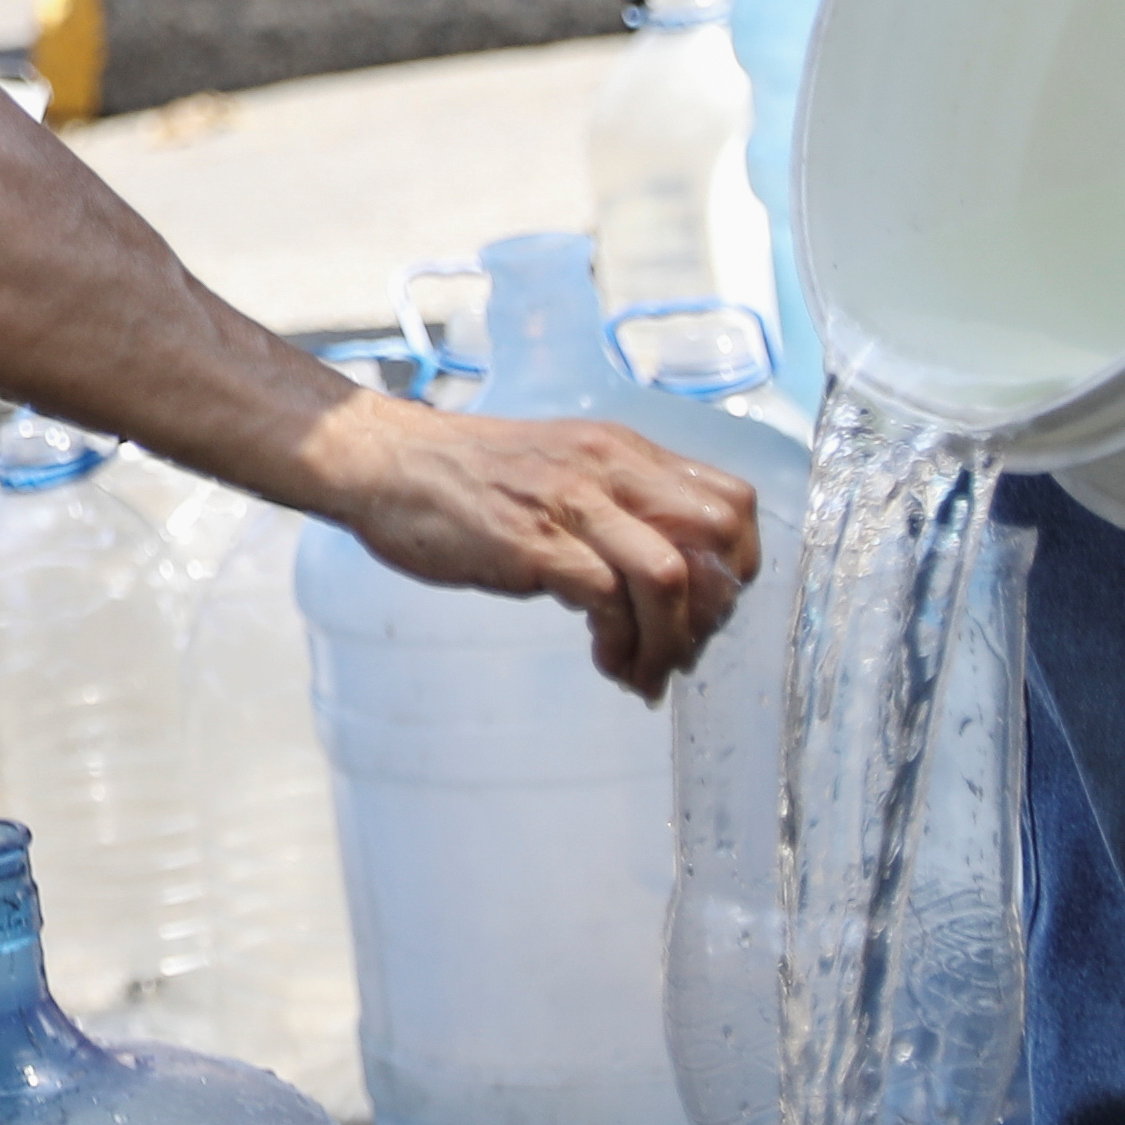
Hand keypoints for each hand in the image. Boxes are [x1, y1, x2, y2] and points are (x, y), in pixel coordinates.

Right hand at [318, 391, 756, 697]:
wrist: (384, 461)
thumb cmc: (464, 475)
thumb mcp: (559, 470)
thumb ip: (613, 505)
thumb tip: (665, 572)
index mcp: (622, 452)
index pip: (730, 501)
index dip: (739, 564)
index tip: (710, 608)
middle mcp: (609, 470)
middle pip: (717, 538)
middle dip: (716, 608)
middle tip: (685, 646)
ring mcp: (572, 506)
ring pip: (670, 577)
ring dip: (671, 642)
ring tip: (645, 672)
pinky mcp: (534, 545)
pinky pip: (608, 602)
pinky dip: (622, 646)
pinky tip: (607, 663)